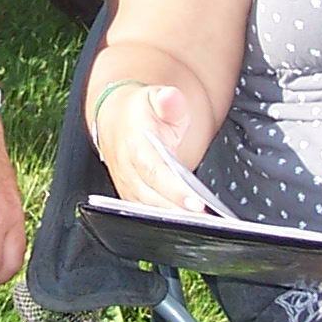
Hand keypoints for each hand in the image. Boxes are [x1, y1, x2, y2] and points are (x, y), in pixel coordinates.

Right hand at [93, 81, 213, 211]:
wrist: (117, 118)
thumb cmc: (142, 112)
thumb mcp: (156, 98)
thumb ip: (168, 101)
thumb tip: (170, 98)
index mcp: (134, 146)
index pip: (154, 172)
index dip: (174, 190)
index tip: (196, 203)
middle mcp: (126, 169)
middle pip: (150, 197)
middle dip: (177, 211)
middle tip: (204, 219)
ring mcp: (126, 185)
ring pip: (146, 209)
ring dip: (171, 219)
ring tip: (199, 223)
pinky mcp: (130, 195)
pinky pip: (145, 212)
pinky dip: (164, 220)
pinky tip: (187, 222)